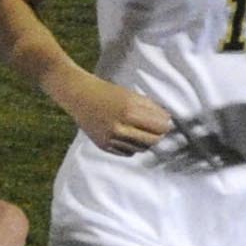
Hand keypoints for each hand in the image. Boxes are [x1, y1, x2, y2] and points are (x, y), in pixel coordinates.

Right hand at [60, 70, 174, 155]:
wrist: (78, 95)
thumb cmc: (105, 92)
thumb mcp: (131, 95)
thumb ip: (150, 108)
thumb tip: (167, 120)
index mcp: (129, 112)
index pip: (161, 127)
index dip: (165, 124)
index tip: (163, 120)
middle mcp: (120, 128)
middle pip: (153, 141)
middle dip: (157, 134)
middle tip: (153, 127)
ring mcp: (110, 139)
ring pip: (141, 148)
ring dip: (144, 141)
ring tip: (138, 130)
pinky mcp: (103, 146)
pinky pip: (127, 153)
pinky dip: (131, 146)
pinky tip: (126, 136)